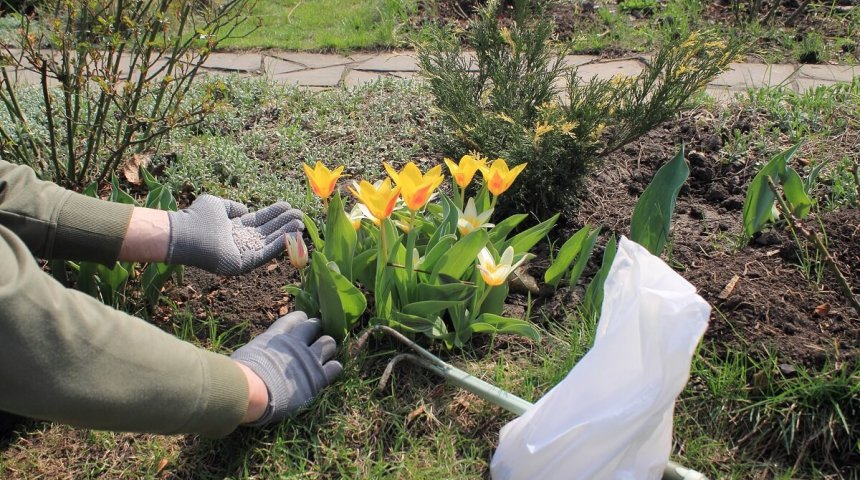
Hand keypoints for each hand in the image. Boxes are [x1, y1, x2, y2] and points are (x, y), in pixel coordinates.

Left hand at [166, 194, 302, 274]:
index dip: (274, 214)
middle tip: (301, 216)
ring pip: (269, 243)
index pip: (259, 220)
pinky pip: (264, 254)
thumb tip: (245, 209)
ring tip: (300, 225)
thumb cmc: (196, 217)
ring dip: (285, 234)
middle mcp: (241, 240)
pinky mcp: (243, 264)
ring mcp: (242, 253)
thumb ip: (232, 206)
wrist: (185, 234)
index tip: (289, 207)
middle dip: (284, 223)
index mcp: (235, 227)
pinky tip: (290, 237)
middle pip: (268, 231)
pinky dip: (277, 246)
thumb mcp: (217, 204)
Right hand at [230, 311, 341, 424]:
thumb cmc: (241, 375)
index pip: (295, 319)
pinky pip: (335, 367)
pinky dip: (334, 367)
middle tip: (315, 337)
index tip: (302, 323)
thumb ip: (258, 351)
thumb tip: (253, 355)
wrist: (252, 391)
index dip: (300, 320)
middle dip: (316, 329)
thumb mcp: (246, 354)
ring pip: (329, 343)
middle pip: (314, 326)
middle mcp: (296, 344)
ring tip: (324, 352)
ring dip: (327, 347)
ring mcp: (309, 359)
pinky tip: (330, 370)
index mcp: (277, 336)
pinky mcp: (318, 377)